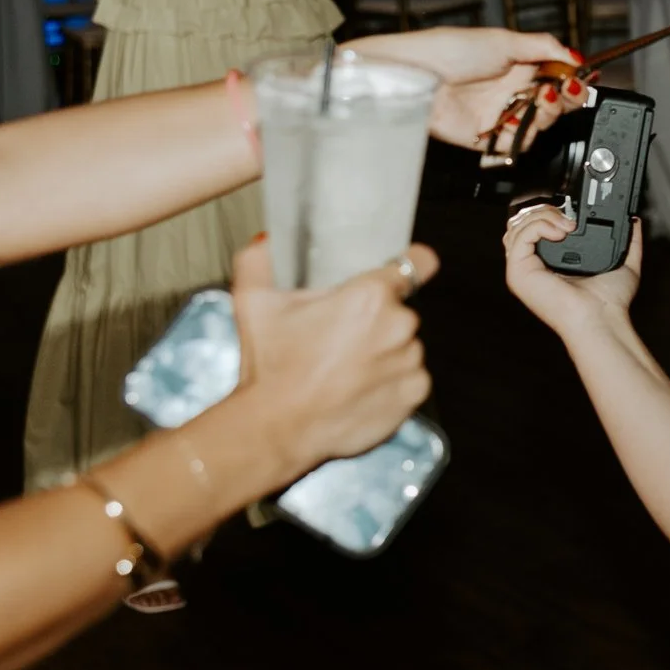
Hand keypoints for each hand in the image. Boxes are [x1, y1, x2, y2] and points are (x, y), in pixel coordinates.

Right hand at [223, 239, 433, 477]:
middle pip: (398, 310)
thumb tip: (268, 240)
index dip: (412, 262)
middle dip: (376, 319)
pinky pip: (410, 378)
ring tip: (343, 368)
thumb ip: (259, 260)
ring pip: (404, 346)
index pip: (417, 262)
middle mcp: (399, 325)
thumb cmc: (269, 365)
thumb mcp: (252, 303)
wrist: (277, 428)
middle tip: (339, 336)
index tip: (405, 269)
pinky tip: (357, 389)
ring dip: (384, 352)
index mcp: (371, 295)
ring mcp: (410, 362)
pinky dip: (391, 382)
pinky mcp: (413, 394)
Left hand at [342, 27, 586, 155]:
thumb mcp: (503, 40)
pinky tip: (515, 119)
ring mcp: (499, 114)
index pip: (557, 75)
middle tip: (566, 90)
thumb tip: (575, 56)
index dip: (573, 79)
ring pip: (540, 124)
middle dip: (566, 98)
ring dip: (547, 114)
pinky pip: (515, 144)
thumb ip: (543, 47)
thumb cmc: (448, 51)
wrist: (417, 77)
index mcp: (518, 64)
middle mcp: (510, 90)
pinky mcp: (486, 137)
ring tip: (540, 100)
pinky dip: (521, 135)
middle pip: (554, 103)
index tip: (584, 77)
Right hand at [504, 203, 642, 337]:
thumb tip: (634, 221)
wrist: (602, 318)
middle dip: (544, 209)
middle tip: (569, 217)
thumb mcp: (624, 263)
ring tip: (568, 225)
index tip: (573, 210)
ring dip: (543, 215)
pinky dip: (540, 226)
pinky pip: (519, 237)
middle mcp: (533, 264)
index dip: (549, 211)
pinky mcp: (518, 273)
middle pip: (520, 221)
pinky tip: (561, 233)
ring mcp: (523, 269)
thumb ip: (630, 241)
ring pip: (517, 225)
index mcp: (549, 262)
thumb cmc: (610, 302)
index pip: (535, 226)